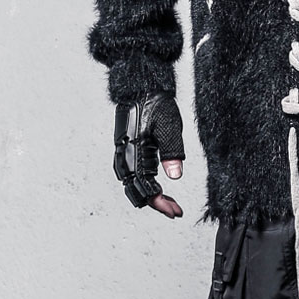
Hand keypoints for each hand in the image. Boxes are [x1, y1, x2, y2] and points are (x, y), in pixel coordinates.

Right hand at [113, 92, 184, 217]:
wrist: (140, 86)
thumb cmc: (155, 102)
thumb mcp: (169, 126)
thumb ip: (172, 152)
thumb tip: (175, 176)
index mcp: (134, 152)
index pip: (145, 188)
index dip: (161, 204)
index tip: (175, 212)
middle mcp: (124, 156)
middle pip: (137, 191)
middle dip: (157, 204)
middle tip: (176, 210)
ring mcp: (123, 153)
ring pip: (134, 185)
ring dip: (150, 196)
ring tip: (169, 202)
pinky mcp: (126, 149)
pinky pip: (132, 175)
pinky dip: (145, 185)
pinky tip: (157, 186)